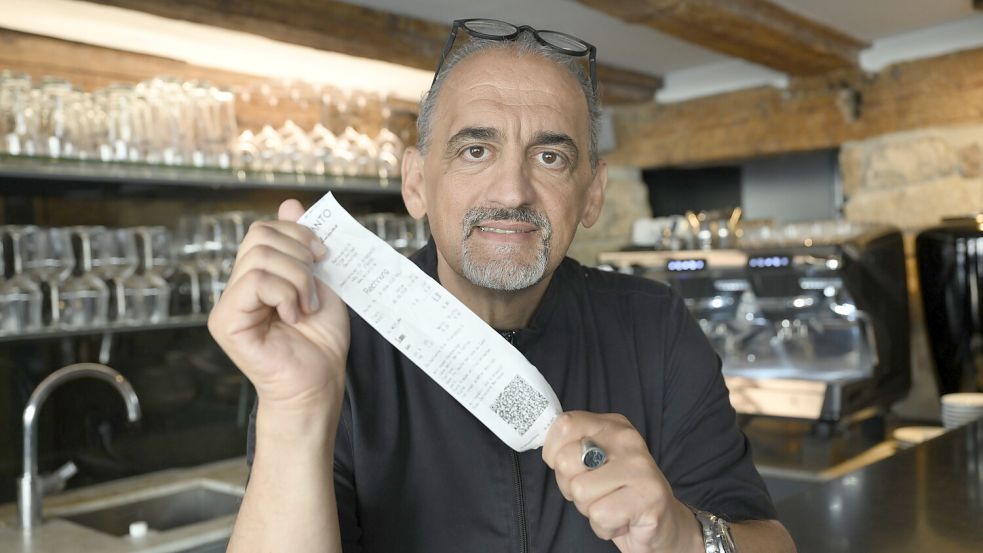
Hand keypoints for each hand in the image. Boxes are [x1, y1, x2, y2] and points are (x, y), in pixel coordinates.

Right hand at [208, 199, 350, 411]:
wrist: (319, 383)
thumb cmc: (321, 340)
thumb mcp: (322, 282)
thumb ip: (305, 246)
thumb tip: (290, 202)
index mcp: (257, 276)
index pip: (265, 230)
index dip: (298, 233)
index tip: (324, 255)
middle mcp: (237, 287)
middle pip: (259, 235)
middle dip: (299, 253)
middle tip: (315, 285)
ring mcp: (228, 304)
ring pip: (260, 258)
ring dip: (298, 279)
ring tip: (307, 307)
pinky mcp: (225, 322)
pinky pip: (255, 282)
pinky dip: (285, 294)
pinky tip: (294, 316)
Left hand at [542, 411, 702, 552]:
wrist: (661, 525)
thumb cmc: (618, 494)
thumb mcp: (593, 464)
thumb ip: (572, 451)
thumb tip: (550, 452)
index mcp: (611, 426)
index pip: (565, 425)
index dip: (552, 451)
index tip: (564, 467)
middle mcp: (627, 440)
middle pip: (567, 461)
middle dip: (571, 487)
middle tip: (595, 493)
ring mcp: (640, 467)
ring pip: (581, 491)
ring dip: (589, 510)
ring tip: (611, 506)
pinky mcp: (648, 497)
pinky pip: (600, 515)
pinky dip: (604, 527)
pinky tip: (621, 519)